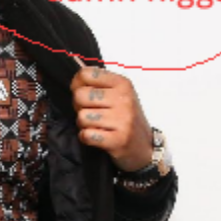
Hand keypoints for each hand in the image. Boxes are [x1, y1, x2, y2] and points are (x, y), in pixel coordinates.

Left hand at [69, 55, 152, 171]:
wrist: (144, 147)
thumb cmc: (127, 119)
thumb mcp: (119, 94)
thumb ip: (99, 84)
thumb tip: (75, 78)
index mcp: (122, 84)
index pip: (86, 74)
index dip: (77, 85)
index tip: (83, 92)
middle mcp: (124, 99)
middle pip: (80, 95)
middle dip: (79, 106)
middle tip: (91, 113)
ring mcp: (122, 120)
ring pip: (82, 117)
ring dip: (84, 124)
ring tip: (97, 126)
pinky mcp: (118, 139)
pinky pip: (86, 135)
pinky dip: (87, 137)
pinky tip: (97, 136)